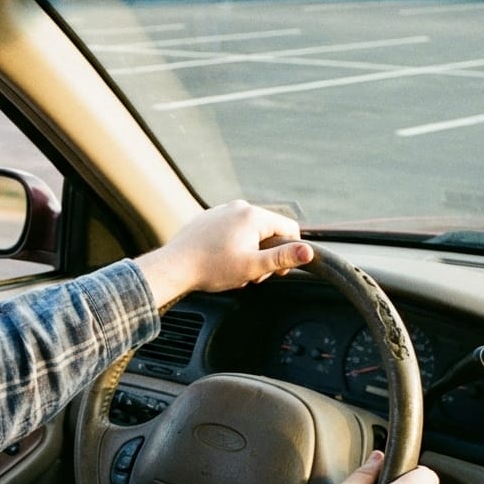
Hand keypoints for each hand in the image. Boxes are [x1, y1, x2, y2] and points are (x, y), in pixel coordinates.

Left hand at [135, 200, 311, 306]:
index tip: (277, 271)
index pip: (288, 228)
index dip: (289, 252)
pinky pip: (230, 231)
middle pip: (268, 231)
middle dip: (265, 255)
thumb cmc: (211, 267)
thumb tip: (308, 252)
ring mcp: (221, 211)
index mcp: (253, 215)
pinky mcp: (208, 219)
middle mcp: (238, 207)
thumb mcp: (252, 266)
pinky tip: (221, 262)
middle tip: (253, 276)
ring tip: (234, 271)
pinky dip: (232, 247)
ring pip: (248, 233)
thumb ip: (282, 258)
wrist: (174, 266)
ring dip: (249, 253)